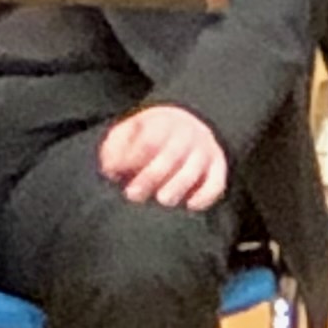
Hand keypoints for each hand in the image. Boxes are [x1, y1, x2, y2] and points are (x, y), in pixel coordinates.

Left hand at [99, 101, 231, 210]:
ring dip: (178, 185)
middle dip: (151, 176)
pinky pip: (216, 183)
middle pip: (171, 155)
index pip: (148, 140)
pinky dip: (206, 195)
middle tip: (132, 194)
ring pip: (193, 169)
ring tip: (163, 199)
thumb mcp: (129, 132)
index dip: (130, 158)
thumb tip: (109, 169)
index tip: (113, 173)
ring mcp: (204, 151)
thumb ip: (115, 148)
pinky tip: (191, 205)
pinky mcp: (217, 168)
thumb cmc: (149, 136)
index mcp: (162, 122)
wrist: (188, 124)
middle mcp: (186, 135)